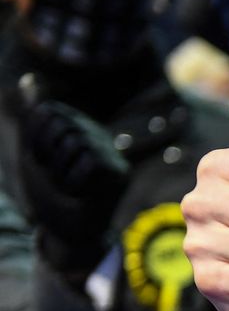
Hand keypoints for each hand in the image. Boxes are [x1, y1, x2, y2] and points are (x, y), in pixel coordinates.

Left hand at [15, 92, 128, 280]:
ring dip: (59, 173)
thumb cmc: (49, 191)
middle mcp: (96, 137)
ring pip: (75, 145)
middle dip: (47, 156)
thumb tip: (29, 79)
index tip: (42, 161)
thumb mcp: (35, 150)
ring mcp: (109, 155)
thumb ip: (34, 116)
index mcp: (76, 127)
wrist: (65, 231)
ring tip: (67, 187)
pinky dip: (75, 184)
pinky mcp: (118, 176)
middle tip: (55, 178)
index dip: (34, 140)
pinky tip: (80, 195)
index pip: (47, 114)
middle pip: (61, 128)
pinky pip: (89, 164)